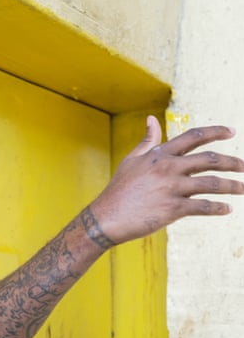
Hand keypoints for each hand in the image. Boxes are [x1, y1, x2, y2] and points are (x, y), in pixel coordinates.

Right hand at [92, 116, 243, 243]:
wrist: (107, 217)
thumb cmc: (119, 189)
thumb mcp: (132, 160)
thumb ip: (147, 140)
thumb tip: (152, 120)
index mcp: (161, 154)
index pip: (194, 136)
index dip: (215, 132)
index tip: (232, 132)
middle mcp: (169, 168)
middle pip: (209, 160)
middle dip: (233, 162)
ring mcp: (172, 189)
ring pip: (211, 184)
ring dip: (232, 186)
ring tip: (243, 188)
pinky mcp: (173, 209)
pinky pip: (203, 207)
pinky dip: (218, 208)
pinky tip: (227, 209)